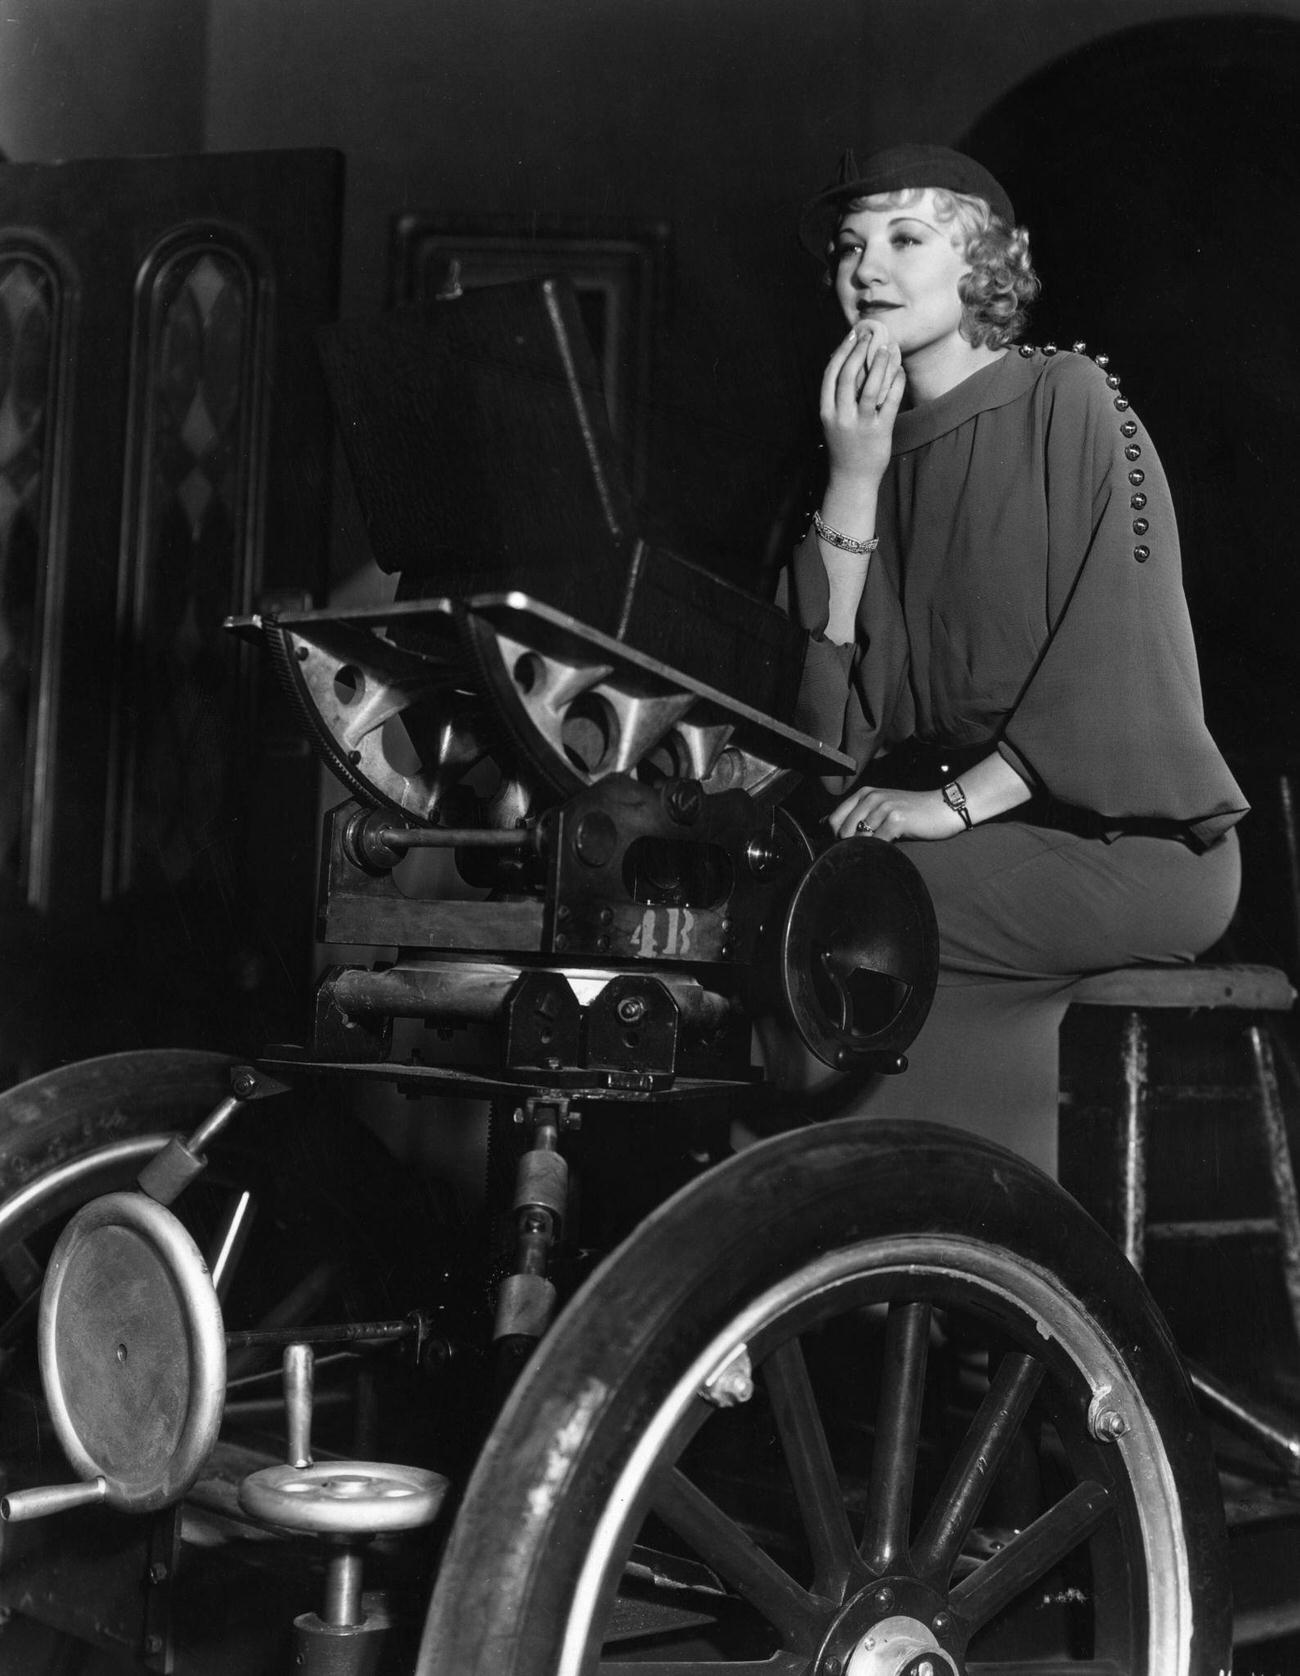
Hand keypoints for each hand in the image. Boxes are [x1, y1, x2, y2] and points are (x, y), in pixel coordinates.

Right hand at [819, 321, 905, 487]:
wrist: (852, 478)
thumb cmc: (844, 446)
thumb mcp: (833, 421)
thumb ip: (838, 397)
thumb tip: (852, 364)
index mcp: (826, 412)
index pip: (830, 374)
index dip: (841, 351)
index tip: (851, 335)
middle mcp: (841, 417)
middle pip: (848, 376)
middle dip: (859, 351)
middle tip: (869, 335)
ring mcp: (860, 424)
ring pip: (870, 386)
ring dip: (879, 363)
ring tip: (887, 347)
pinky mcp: (880, 431)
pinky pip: (890, 401)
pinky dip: (896, 383)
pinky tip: (900, 370)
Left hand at [828, 784, 965, 842]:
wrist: (944, 808)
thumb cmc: (913, 812)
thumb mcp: (882, 807)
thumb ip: (857, 814)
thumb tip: (825, 825)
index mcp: (865, 793)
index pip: (833, 819)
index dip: (836, 836)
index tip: (848, 845)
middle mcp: (871, 797)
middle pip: (842, 830)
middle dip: (849, 845)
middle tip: (866, 850)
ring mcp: (884, 807)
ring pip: (859, 837)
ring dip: (867, 847)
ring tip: (882, 847)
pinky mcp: (896, 819)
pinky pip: (877, 842)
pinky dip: (880, 849)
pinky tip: (891, 847)